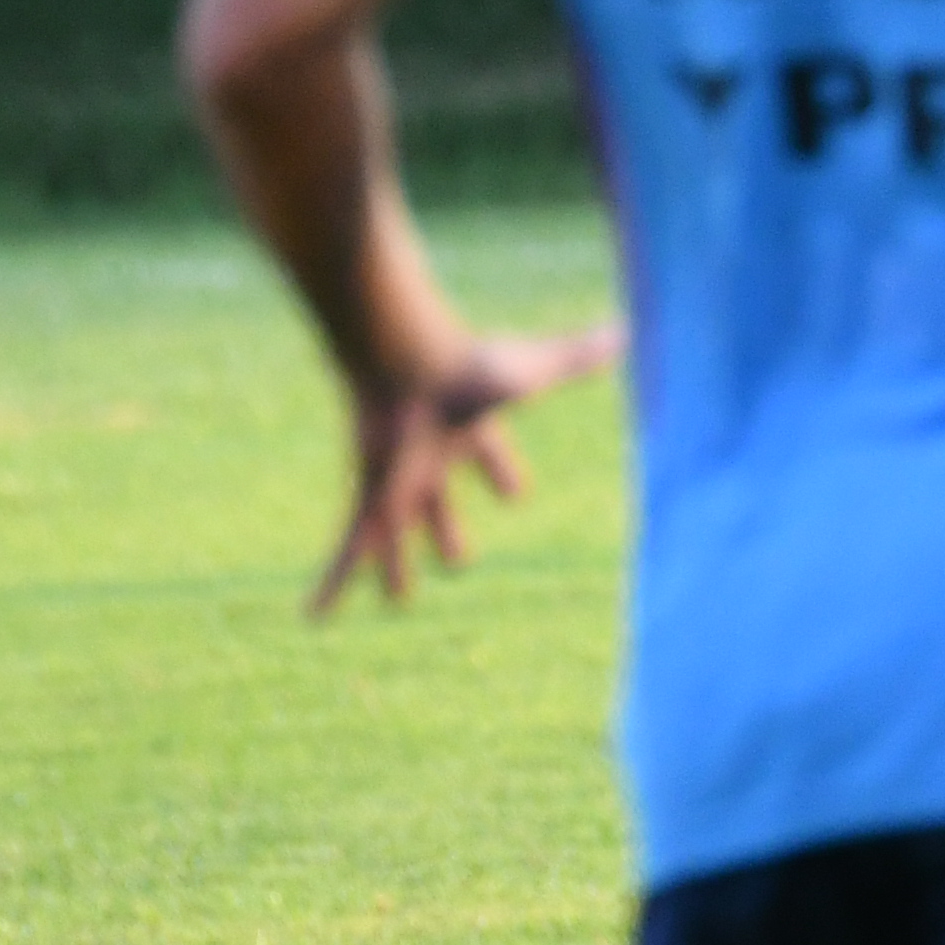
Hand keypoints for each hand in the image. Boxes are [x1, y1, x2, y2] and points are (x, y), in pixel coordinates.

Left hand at [312, 320, 623, 616]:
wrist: (405, 370)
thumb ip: (579, 355)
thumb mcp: (536, 369)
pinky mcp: (371, 497)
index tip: (513, 493)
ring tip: (399, 598)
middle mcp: (430, 460)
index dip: (503, 474)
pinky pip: (350, 546)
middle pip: (441, 501)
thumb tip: (630, 329)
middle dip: (447, 528)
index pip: (491, 458)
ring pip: (397, 531)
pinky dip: (333, 582)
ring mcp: (396, 481)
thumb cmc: (472, 370)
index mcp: (469, 432)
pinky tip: (314, 616)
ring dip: (396, 563)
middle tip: (458, 557)